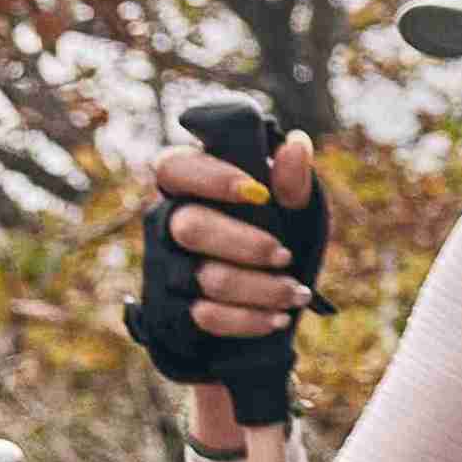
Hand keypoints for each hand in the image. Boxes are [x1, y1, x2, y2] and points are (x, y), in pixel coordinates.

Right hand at [132, 132, 333, 446]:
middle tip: (284, 255)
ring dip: (261, 288)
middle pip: (190, 226)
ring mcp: (164, 267)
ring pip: (205, 276)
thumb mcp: (296, 211)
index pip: (174, 167)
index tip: (258, 192)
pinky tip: (277, 318)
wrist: (268, 309)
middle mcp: (167, 223)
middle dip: (245, 244)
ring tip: (296, 293)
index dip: (211, 176)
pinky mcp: (169, 310)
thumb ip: (293, 182)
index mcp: (191, 187)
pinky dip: (249, 319)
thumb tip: (296, 143)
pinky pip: (205, 315)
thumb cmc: (280, 240)